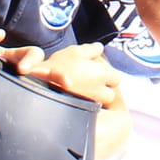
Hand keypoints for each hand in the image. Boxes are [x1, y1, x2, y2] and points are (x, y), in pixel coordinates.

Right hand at [6, 43, 120, 107]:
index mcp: (104, 73)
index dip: (108, 75)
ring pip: (101, 102)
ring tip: (81, 90)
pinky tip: (75, 98)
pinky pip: (90, 109)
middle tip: (89, 81)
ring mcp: (93, 103)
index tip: (97, 72)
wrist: (42, 86)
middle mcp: (102, 90)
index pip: (116, 78)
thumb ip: (91, 50)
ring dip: (96, 97)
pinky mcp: (84, 112)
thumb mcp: (74, 51)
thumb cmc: (59, 66)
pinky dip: (86, 104)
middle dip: (103, 88)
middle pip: (110, 93)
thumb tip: (99, 47)